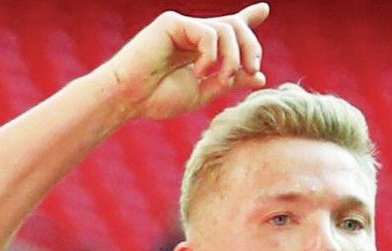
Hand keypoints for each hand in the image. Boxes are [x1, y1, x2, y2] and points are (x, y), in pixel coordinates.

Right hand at [96, 4, 269, 121]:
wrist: (127, 98)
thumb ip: (230, 81)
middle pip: (235, 27)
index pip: (227, 29)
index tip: (263, 10)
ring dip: (232, 57)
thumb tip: (260, 76)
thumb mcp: (202, 92)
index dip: (247, 19)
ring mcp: (182, 26)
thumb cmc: (157, 99)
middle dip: (251, 47)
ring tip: (223, 79)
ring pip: (227, 29)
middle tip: (254, 70)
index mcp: (197, 49)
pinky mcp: (173, 22)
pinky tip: (199, 71)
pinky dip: (211, 54)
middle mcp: (191, 34)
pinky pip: (208, 32)